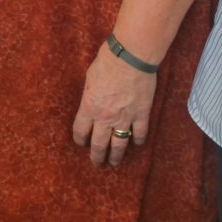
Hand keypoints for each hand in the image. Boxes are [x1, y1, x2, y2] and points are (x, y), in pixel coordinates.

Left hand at [73, 41, 155, 167]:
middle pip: (99, 144)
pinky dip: (138, 141)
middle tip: (97, 163)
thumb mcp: (89, 79)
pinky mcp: (141, 115)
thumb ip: (90, 96)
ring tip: (114, 163)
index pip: (80, 131)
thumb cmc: (106, 63)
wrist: (130, 58)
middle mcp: (105, 118)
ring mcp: (124, 118)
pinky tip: (136, 144)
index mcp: (89, 108)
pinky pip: (140, 133)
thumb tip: (92, 102)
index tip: (81, 143)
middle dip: (97, 156)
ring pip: (119, 144)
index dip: (80, 139)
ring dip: (116, 156)